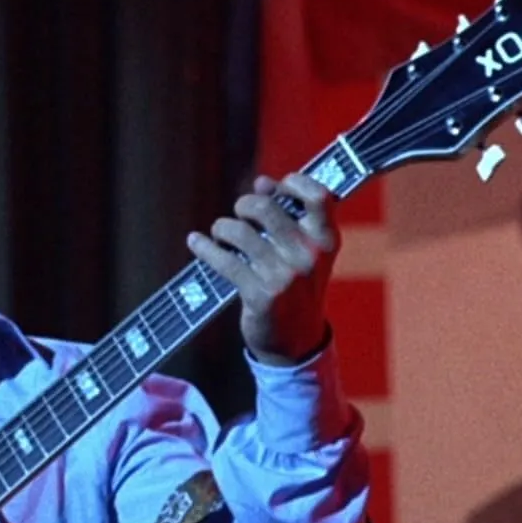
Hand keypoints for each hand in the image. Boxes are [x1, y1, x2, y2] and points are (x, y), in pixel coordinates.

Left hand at [187, 173, 337, 366]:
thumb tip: (262, 182)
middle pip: (265, 208)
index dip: (292, 183)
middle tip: (238, 215)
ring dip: (222, 228)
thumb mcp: (304, 252)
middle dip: (244, 206)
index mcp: (326, 240)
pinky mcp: (260, 295)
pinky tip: (195, 242)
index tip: (269, 187)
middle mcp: (308, 255)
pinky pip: (224, 261)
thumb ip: (289, 215)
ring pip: (239, 232)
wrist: (296, 340)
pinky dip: (205, 248)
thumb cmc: (297, 285)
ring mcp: (285, 276)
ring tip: (220, 234)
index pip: (318, 196)